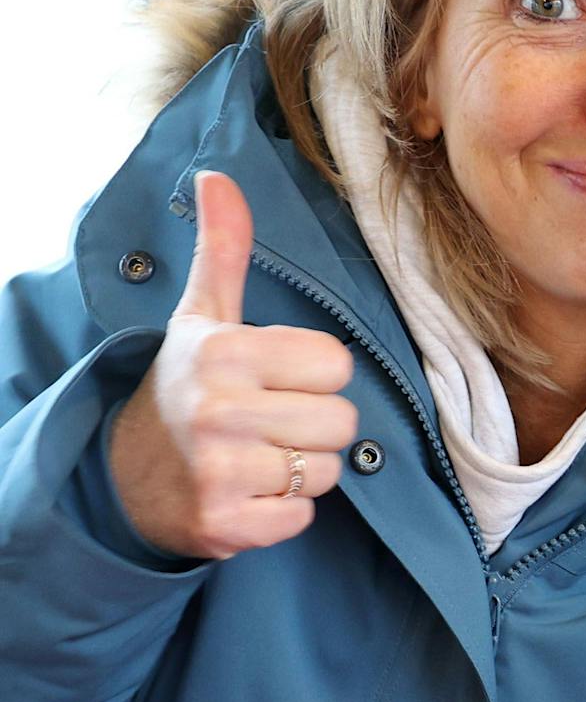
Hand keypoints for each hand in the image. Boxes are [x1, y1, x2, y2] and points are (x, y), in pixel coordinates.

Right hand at [108, 171, 356, 559]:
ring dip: (302, 470)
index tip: (277, 378)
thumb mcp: (201, 317)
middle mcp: (220, 410)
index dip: (316, 374)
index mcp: (225, 352)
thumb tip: (219, 177)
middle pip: (343, 422)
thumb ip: (223, 251)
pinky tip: (248, 492)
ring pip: (328, 472)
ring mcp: (220, 471)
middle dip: (315, 425)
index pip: (338, 364)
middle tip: (269, 422)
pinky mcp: (225, 524)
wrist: (125, 474)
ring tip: (258, 456)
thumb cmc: (185, 386)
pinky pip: (303, 518)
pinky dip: (284, 512)